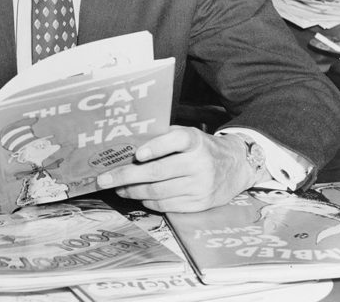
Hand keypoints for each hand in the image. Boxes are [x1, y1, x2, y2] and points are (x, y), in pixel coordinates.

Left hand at [96, 125, 257, 212]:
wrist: (236, 166)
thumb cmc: (202, 147)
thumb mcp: (188, 134)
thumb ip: (164, 137)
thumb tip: (128, 143)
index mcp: (194, 140)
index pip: (175, 141)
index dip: (155, 147)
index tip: (137, 155)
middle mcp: (199, 163)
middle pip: (158, 172)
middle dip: (126, 176)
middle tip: (104, 179)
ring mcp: (200, 186)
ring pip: (158, 192)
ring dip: (132, 191)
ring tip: (117, 187)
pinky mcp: (199, 204)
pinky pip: (167, 205)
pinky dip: (148, 201)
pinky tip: (137, 196)